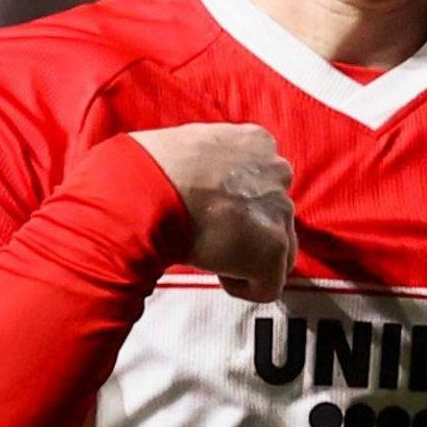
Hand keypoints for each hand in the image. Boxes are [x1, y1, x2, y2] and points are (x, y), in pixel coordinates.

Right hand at [128, 123, 297, 301]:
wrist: (145, 194)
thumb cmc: (150, 170)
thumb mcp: (187, 146)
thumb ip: (208, 161)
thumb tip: (197, 180)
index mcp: (256, 141)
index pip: (262, 179)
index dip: (236, 202)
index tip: (209, 210)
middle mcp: (278, 171)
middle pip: (274, 213)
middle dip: (247, 229)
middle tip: (208, 233)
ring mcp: (280, 212)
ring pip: (277, 249)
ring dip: (246, 256)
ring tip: (208, 253)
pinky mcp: (273, 251)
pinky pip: (268, 285)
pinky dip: (240, 285)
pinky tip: (212, 270)